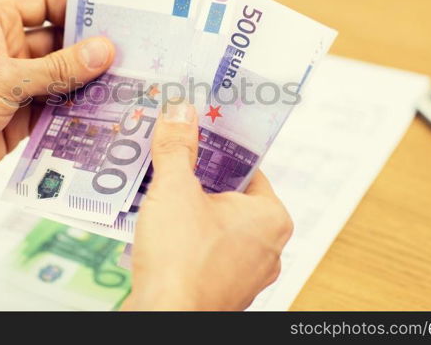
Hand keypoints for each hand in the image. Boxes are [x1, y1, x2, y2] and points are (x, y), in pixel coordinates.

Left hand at [0, 0, 114, 196]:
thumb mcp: (6, 78)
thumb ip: (58, 68)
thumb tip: (103, 51)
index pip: (46, 5)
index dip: (77, 10)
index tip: (114, 20)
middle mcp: (8, 52)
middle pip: (60, 45)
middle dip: (90, 53)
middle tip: (133, 59)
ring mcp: (14, 87)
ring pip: (61, 81)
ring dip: (87, 86)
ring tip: (127, 88)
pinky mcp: (18, 120)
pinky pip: (54, 112)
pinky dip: (75, 115)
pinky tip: (104, 117)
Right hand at [122, 100, 292, 310]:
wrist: (165, 319)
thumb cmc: (182, 260)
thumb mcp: (174, 189)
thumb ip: (177, 147)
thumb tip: (180, 111)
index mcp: (271, 217)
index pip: (248, 170)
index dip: (218, 151)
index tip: (195, 137)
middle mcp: (268, 247)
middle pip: (230, 198)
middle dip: (198, 181)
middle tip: (171, 162)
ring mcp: (246, 274)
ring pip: (216, 227)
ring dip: (188, 212)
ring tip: (159, 194)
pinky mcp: (222, 291)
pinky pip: (205, 254)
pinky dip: (185, 241)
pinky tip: (159, 232)